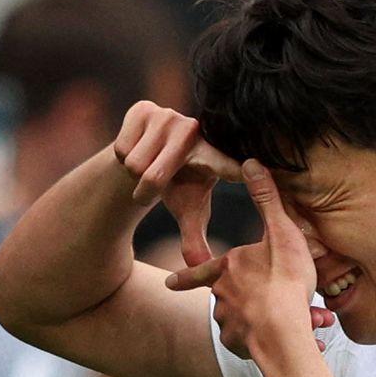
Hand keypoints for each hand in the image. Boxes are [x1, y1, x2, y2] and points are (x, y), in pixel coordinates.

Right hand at [113, 101, 243, 266]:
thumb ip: (194, 239)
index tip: (254, 168)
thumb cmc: (174, 185)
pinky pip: (121, 147)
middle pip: (153, 177)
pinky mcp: (143, 108)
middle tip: (148, 191)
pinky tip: (135, 148)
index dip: (236, 168)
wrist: (143, 156)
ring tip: (145, 167)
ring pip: (133, 164)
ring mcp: (168, 116)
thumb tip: (199, 268)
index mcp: (212, 156)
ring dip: (132, 175)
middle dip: (144, 191)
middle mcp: (194, 131)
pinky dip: (122, 156)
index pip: (225, 165)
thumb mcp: (186, 212)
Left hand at [166, 160, 333, 359]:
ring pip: (240, 319)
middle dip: (245, 300)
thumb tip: (251, 162)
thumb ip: (267, 199)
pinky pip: (246, 341)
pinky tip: (278, 340)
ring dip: (258, 320)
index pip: (200, 270)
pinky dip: (259, 340)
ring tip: (282, 320)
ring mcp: (226, 322)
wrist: (282, 333)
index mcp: (227, 267)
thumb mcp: (281, 233)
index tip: (170, 283)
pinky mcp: (237, 345)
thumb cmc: (283, 281)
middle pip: (227, 295)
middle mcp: (220, 294)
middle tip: (255, 305)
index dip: (185, 276)